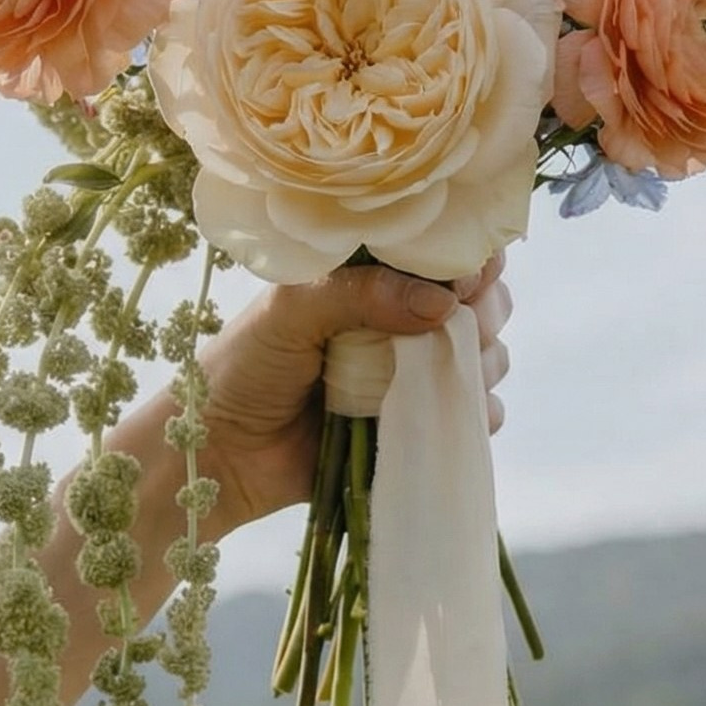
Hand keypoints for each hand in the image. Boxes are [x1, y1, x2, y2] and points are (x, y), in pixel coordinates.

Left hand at [198, 254, 513, 533]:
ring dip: (482, 361)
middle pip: (478, 301)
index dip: (467, 257)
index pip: (439, 251)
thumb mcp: (289, 312)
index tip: (469, 277)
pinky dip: (479, 413)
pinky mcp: (415, 425)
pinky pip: (473, 415)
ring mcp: (411, 374)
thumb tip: (443, 303)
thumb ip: (359, 295)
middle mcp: (398, 321)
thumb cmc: (243, 368)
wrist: (220, 455)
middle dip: (484, 310)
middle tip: (463, 326)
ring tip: (448, 373)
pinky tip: (460, 413)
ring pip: (483, 355)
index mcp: (368, 280)